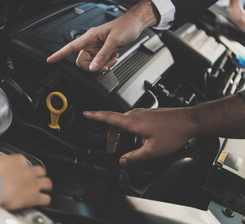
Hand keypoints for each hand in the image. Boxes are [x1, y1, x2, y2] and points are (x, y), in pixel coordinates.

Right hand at [0, 153, 51, 209]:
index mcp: (18, 160)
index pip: (23, 161)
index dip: (21, 167)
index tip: (17, 171)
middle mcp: (28, 170)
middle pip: (40, 171)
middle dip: (39, 175)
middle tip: (34, 179)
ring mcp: (33, 183)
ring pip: (47, 183)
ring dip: (46, 186)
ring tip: (43, 189)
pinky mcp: (34, 196)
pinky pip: (46, 199)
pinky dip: (45, 200)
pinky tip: (42, 201)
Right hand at [47, 0, 158, 71]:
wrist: (135, 24)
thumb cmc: (125, 27)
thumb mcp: (113, 42)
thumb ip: (102, 56)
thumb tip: (93, 67)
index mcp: (89, 37)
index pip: (70, 47)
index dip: (59, 54)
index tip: (50, 60)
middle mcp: (90, 43)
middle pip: (83, 62)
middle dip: (94, 67)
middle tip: (104, 65)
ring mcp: (96, 48)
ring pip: (92, 64)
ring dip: (102, 65)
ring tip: (113, 59)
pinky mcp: (102, 51)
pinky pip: (99, 62)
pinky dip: (107, 62)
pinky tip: (114, 57)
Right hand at [83, 108, 197, 166]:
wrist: (188, 121)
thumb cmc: (173, 132)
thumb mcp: (152, 150)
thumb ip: (135, 157)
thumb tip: (123, 161)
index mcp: (133, 122)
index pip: (108, 118)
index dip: (95, 116)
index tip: (86, 114)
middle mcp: (135, 115)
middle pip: (114, 123)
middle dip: (110, 136)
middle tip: (111, 149)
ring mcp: (142, 113)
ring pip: (123, 122)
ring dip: (118, 133)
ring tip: (120, 145)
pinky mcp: (147, 114)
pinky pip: (131, 121)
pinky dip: (126, 129)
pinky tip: (134, 137)